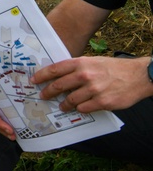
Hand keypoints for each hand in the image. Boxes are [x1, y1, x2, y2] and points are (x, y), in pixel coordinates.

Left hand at [33, 56, 152, 113]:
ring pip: (70, 100)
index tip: (33, 80)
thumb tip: (58, 74)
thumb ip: (76, 67)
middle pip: (59, 86)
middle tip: (42, 96)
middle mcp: (85, 75)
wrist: (138, 76)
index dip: (41, 76)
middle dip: (48, 92)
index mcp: (81, 63)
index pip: (55, 69)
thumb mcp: (92, 61)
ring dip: (64, 104)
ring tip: (62, 106)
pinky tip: (78, 108)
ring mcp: (94, 90)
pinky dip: (79, 109)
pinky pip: (84, 108)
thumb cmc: (113, 68)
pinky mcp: (103, 102)